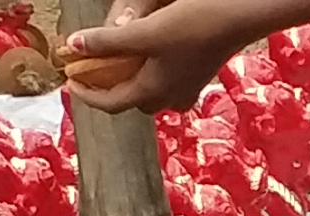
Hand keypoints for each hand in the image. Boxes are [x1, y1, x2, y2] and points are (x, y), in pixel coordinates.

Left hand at [59, 0, 265, 112]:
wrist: (239, 18)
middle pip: (131, 100)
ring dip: (132, 82)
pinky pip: (167, 83)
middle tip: (91, 71)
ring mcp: (187, 89)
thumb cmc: (195, 25)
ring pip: (151, 93)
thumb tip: (75, 45)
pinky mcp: (198, 76)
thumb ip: (108, 40)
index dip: (86, 95)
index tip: (70, 81)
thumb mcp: (146, 31)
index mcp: (154, 92)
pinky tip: (151, 59)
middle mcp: (171, 98)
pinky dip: (151, 75)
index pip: (110, 103)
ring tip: (118, 64)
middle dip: (109, 89)